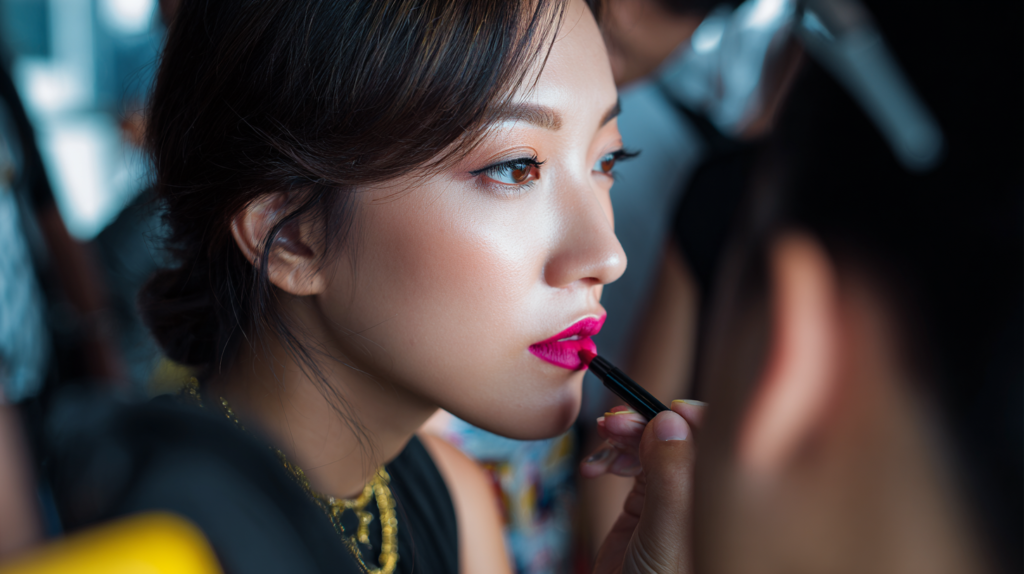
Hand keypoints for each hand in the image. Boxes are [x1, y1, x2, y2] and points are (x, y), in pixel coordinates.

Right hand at [581, 400, 704, 573]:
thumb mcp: (664, 533)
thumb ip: (670, 476)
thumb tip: (670, 420)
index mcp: (718, 497)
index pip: (714, 437)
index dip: (686, 417)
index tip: (657, 412)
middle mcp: (697, 491)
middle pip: (676, 435)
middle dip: (643, 423)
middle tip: (613, 425)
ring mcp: (670, 495)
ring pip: (651, 444)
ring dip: (622, 439)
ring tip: (601, 447)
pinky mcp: (645, 503)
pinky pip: (631, 463)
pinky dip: (611, 458)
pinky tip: (596, 470)